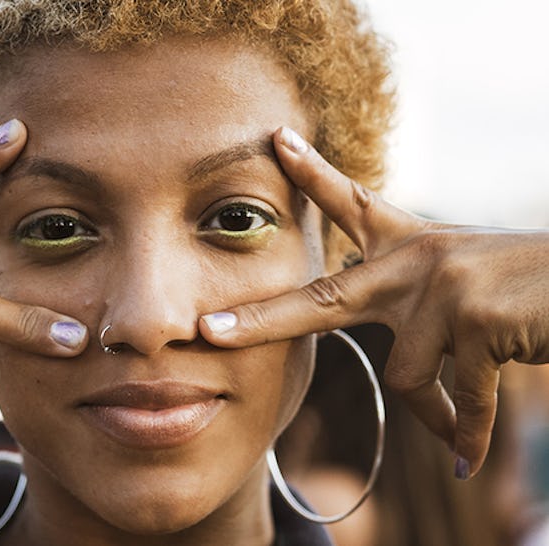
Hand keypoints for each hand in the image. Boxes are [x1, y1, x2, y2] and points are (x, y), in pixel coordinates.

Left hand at [200, 126, 548, 477]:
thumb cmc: (521, 286)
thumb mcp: (454, 272)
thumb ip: (405, 295)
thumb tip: (382, 356)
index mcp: (409, 241)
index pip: (351, 199)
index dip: (311, 173)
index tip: (275, 140)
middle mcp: (416, 259)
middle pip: (322, 298)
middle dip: (264, 321)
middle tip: (210, 332)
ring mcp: (442, 289)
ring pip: (407, 374)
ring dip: (437, 412)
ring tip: (460, 430)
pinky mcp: (474, 322)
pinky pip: (457, 400)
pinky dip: (464, 435)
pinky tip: (468, 463)